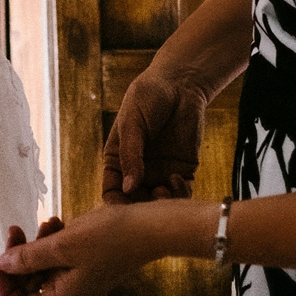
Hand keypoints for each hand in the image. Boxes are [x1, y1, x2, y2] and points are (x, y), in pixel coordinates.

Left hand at [0, 207, 157, 295]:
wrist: (148, 229)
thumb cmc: (109, 238)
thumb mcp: (63, 245)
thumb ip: (30, 257)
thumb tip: (2, 265)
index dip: (5, 290)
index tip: (0, 261)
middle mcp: (68, 294)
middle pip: (28, 288)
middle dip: (18, 260)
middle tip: (16, 231)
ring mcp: (78, 278)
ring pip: (41, 268)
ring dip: (36, 246)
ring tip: (46, 224)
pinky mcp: (85, 262)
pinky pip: (57, 257)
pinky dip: (52, 240)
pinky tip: (58, 222)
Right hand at [103, 67, 206, 202]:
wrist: (180, 84)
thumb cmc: (148, 97)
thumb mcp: (132, 122)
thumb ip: (131, 154)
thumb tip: (128, 187)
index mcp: (118, 160)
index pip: (112, 192)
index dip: (114, 206)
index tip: (121, 211)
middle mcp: (138, 171)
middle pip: (136, 204)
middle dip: (141, 210)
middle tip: (147, 202)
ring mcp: (161, 173)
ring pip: (160, 204)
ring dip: (162, 205)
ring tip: (162, 191)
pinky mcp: (183, 171)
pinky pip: (182, 193)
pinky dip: (180, 194)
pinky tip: (177, 179)